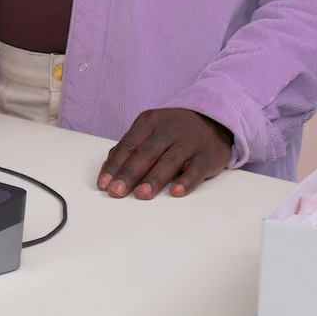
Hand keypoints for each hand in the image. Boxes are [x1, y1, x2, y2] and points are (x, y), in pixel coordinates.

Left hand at [97, 109, 232, 199]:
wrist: (213, 120)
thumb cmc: (173, 131)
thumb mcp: (150, 130)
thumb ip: (131, 147)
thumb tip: (108, 168)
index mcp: (149, 122)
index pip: (128, 145)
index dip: (114, 166)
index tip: (103, 184)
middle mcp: (168, 130)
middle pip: (145, 153)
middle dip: (129, 174)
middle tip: (116, 192)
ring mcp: (188, 143)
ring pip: (168, 162)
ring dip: (153, 179)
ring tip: (141, 195)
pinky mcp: (206, 156)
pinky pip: (196, 170)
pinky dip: (186, 181)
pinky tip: (176, 192)